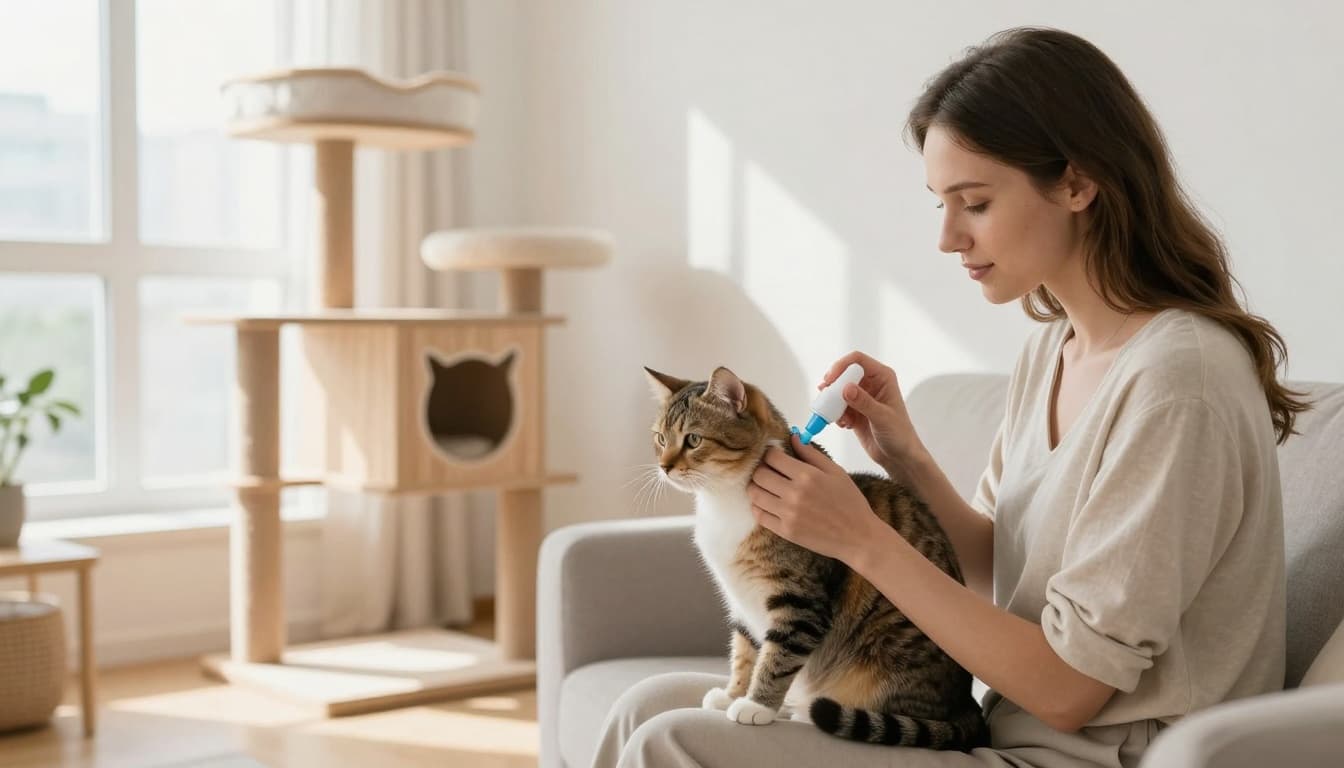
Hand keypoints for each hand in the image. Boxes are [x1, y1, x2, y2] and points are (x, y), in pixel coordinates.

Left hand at [747, 433, 880, 563]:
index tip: (773, 456)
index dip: (770, 453)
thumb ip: (811, 453)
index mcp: (807, 476)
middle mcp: (795, 494)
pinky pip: (760, 515)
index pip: (773, 457)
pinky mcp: (785, 531)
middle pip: (759, 474)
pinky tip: (766, 503)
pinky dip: (758, 507)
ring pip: (755, 494)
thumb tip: (793, 436)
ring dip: (755, 487)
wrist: (858, 537)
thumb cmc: (850, 502)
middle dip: (760, 469)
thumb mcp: (836, 472)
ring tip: (764, 486)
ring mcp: (788, 514)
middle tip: (767, 470)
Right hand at [817, 351, 921, 477]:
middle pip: (843, 374)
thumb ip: (864, 402)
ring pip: (837, 391)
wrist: (899, 456)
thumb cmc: (900, 435)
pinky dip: (835, 414)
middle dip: (832, 386)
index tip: (830, 380)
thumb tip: (846, 388)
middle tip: (825, 398)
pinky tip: (845, 425)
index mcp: (882, 377)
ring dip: (832, 402)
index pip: (857, 360)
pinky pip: (837, 406)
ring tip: (837, 417)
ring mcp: (861, 397)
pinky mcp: (853, 410)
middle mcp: (871, 383)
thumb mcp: (882, 418)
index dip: (841, 366)